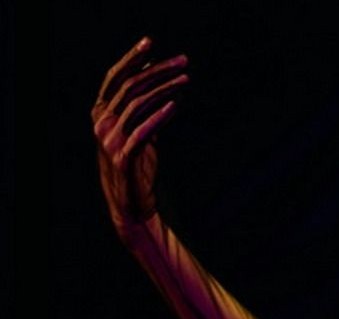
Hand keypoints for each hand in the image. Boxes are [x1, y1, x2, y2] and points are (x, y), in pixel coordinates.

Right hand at [92, 37, 188, 228]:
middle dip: (157, 70)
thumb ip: (145, 112)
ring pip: (137, 104)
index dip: (133, 59)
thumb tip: (161, 87)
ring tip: (186, 80)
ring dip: (165, 89)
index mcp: (101, 113)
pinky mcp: (124, 156)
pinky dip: (160, 116)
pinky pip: (143, 130)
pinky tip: (175, 105)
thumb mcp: (140, 134)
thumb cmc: (136, 167)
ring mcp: (110, 140)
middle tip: (183, 61)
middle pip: (129, 86)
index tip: (151, 43)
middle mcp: (101, 123)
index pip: (115, 78)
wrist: (131, 204)